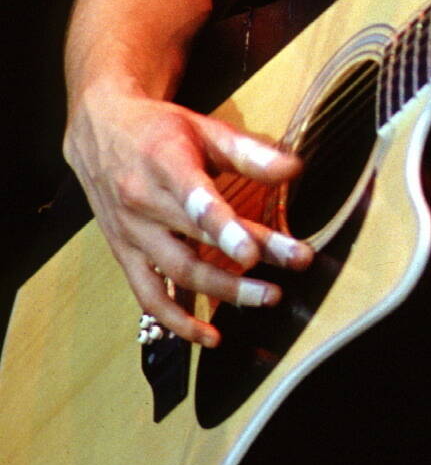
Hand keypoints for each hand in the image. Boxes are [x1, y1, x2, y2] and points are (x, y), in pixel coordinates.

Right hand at [64, 86, 312, 347]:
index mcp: (164, 164)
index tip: (254, 251)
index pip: (194, 200)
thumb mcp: (203, 128)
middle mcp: (143, 202)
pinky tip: (211, 336)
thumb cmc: (160, 130)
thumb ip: (248, 151)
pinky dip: (178, 321)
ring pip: (178, 272)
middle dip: (250, 257)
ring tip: (268, 296)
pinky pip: (148, 296)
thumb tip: (294, 168)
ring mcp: (131, 233)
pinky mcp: (124, 255)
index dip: (224, 227)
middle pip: (197, 239)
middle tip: (296, 262)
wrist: (101, 132)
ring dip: (224, 290)